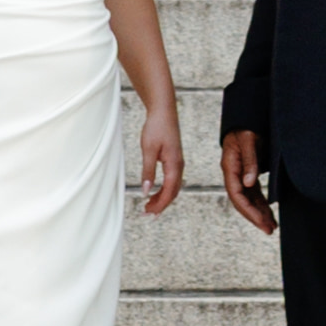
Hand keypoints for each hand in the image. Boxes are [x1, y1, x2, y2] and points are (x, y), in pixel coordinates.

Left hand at [136, 100, 184, 217]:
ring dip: (162, 198)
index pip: (169, 192)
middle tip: (146, 214)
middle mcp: (179, 166)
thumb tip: (145, 191)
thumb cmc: (156, 127)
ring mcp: (178, 163)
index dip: (159, 205)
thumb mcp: (148, 150)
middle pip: (173, 193)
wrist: (164, 111)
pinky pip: (172, 180)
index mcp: (174, 165)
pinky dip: (164, 190)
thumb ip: (148, 171)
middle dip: (160, 205)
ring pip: (173, 188)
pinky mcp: (174, 159)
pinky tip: (155, 191)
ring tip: (148, 206)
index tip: (148, 213)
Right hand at [220, 124, 277, 235]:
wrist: (246, 116)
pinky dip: (262, 203)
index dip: (249, 210)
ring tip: (272, 226)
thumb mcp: (248, 140)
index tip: (261, 221)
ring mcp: (241, 174)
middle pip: (242, 201)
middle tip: (269, 230)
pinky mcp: (249, 173)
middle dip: (255, 217)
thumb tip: (250, 183)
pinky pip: (254, 193)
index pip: (237, 195)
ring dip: (260, 213)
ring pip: (249, 199)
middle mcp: (233, 173)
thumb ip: (250, 161)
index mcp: (230, 167)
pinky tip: (269, 212)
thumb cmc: (245, 126)